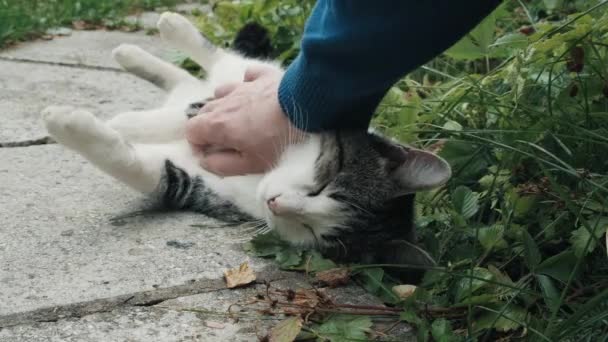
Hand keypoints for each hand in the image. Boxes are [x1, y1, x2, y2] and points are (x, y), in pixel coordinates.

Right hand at [186, 65, 302, 175]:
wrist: (307, 107)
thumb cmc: (278, 141)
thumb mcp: (250, 164)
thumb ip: (223, 165)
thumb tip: (205, 161)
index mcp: (217, 124)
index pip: (191, 131)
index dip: (197, 144)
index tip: (212, 154)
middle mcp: (225, 101)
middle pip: (203, 112)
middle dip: (208, 127)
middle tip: (227, 141)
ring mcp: (243, 86)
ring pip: (221, 92)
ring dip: (224, 104)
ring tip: (240, 118)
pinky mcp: (262, 76)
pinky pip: (247, 76)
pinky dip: (247, 84)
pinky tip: (256, 93)